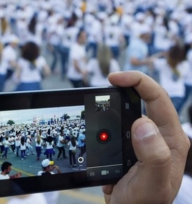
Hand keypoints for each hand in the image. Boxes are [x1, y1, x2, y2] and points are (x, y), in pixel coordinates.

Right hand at [102, 71, 189, 202]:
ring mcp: (143, 138)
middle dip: (124, 88)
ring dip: (114, 102)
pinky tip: (99, 120)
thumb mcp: (152, 183)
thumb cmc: (144, 203)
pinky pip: (117, 123)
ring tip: (99, 102)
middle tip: (104, 87)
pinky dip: (107, 117)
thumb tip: (142, 123)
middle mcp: (159, 134)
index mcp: (171, 139)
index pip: (158, 99)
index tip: (115, 78)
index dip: (138, 82)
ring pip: (128, 110)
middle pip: (143, 99)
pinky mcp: (129, 143)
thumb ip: (154, 156)